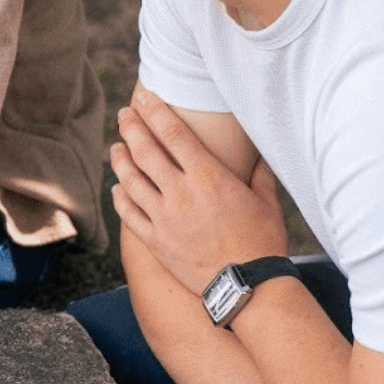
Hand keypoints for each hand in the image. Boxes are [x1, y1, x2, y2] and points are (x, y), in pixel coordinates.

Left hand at [109, 91, 286, 291]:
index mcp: (207, 177)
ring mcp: (163, 218)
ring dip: (120, 159)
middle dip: (131, 127)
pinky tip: (118, 188)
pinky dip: (120, 197)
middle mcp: (180, 193)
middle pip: (144, 150)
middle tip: (124, 114)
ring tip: (116, 147)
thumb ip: (259, 172)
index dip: (154, 110)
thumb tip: (262, 152)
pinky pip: (128, 214)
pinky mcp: (155, 241)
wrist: (248, 287)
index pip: (172, 133)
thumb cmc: (262, 242)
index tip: (142, 96)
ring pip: (129, 180)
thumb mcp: (267, 201)